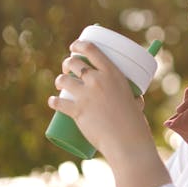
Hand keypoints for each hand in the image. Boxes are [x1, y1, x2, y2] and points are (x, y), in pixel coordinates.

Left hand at [48, 41, 170, 186]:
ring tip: (60, 84)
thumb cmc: (135, 123)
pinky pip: (59, 103)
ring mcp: (85, 95)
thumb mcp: (135, 102)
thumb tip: (135, 99)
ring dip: (59, 80)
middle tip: (68, 69)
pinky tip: (52, 101)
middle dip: (67, 64)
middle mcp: (97, 80)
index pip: (91, 50)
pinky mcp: (77, 111)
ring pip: (63, 80)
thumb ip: (132, 97)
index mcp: (112, 73)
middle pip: (73, 63)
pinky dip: (53, 102)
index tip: (74, 47)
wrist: (127, 141)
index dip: (79, 45)